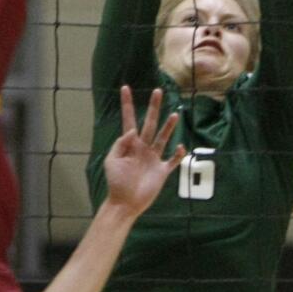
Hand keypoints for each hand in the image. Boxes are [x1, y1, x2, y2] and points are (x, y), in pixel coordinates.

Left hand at [103, 86, 183, 216]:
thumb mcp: (112, 161)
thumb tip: (132, 130)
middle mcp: (143, 147)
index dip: (127, 105)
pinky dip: (178, 155)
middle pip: (150, 123)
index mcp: (130, 144)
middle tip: (158, 90)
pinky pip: (173, 160)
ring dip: (169, 126)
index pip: (129, 120)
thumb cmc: (116, 182)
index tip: (125, 88)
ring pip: (163, 138)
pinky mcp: (162, 171)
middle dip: (154, 107)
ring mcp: (154, 158)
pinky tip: (181, 147)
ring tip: (175, 114)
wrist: (125, 203)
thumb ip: (120, 144)